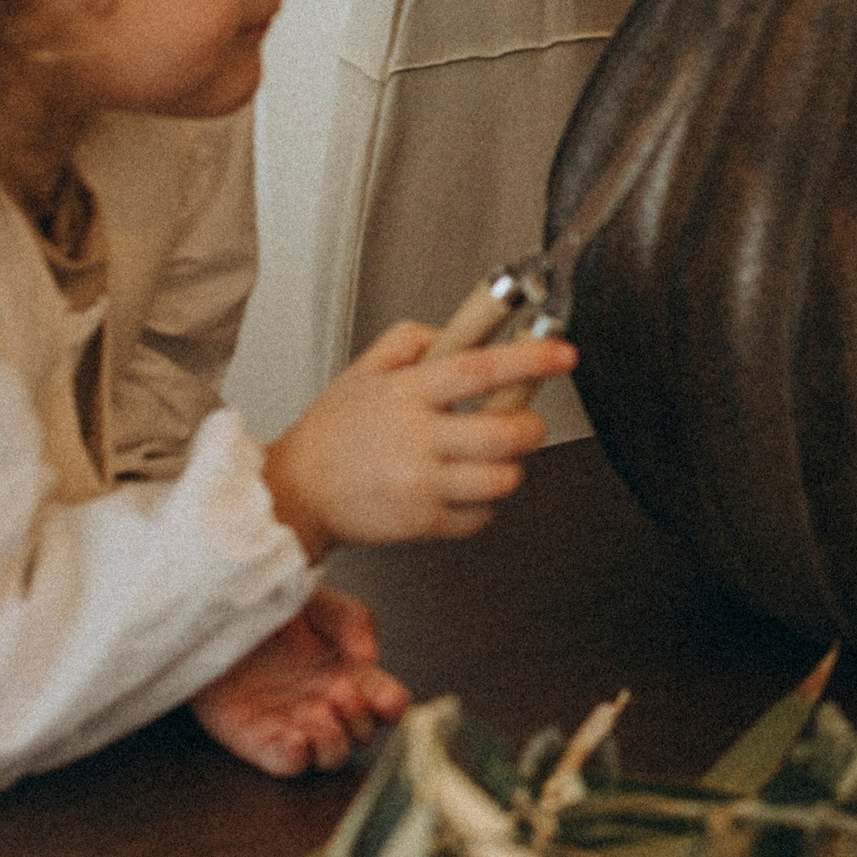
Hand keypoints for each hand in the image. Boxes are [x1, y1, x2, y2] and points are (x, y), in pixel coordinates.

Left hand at [191, 586, 410, 776]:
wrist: (212, 609)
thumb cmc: (267, 603)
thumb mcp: (319, 599)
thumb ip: (355, 621)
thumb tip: (370, 659)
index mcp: (346, 671)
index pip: (385, 701)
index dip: (392, 705)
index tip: (388, 698)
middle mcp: (323, 702)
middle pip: (362, 736)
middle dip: (359, 720)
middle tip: (340, 692)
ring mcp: (291, 723)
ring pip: (329, 757)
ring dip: (332, 741)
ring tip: (316, 711)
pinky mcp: (255, 738)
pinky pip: (285, 765)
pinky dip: (295, 759)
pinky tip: (294, 737)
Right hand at [262, 322, 572, 558]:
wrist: (294, 494)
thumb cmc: (331, 435)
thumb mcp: (361, 371)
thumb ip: (408, 342)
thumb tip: (452, 332)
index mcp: (407, 395)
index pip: (478, 369)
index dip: (528, 359)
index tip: (562, 353)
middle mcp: (417, 439)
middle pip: (502, 433)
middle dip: (531, 427)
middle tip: (527, 422)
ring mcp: (421, 485)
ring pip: (500, 478)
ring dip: (510, 467)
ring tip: (490, 458)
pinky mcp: (422, 523)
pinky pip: (480, 516)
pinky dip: (484, 504)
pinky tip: (464, 488)